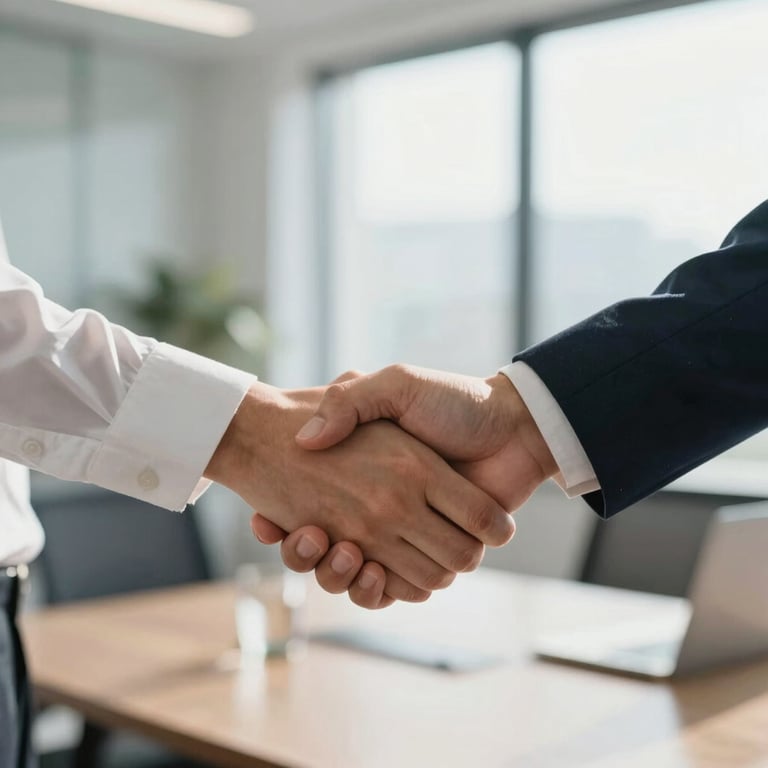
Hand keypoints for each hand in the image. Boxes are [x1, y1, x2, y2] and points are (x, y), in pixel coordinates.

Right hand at [252, 365, 556, 607]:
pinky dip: (379, 591)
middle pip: (324, 553)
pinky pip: (395, 590)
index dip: (285, 526)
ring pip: (354, 577)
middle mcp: (381, 508)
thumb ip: (350, 400)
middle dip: (309, 556)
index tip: (268, 523)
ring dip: (340, 576)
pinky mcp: (431, 556)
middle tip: (310, 537)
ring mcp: (404, 535)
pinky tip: (371, 572)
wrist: (513, 427)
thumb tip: (304, 440)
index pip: (306, 509)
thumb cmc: (455, 401)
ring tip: (342, 551)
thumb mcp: (397, 384)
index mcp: (366, 474)